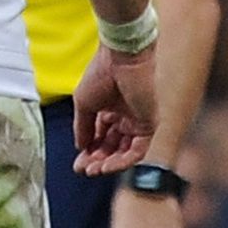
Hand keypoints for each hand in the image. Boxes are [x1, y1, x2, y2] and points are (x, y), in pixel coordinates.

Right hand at [73, 45, 158, 174]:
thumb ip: (83, 128)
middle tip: (84, 169)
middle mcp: (126, 117)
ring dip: (109, 164)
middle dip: (97, 161)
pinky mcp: (149, 124)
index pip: (101, 139)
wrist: (120, 58)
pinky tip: (107, 166)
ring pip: (125, 152)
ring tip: (94, 170)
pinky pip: (138, 151)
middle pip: (113, 148)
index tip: (78, 164)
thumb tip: (80, 147)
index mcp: (112, 110)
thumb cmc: (102, 72)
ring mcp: (139, 121)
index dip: (89, 153)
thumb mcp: (84, 104)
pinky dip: (123, 161)